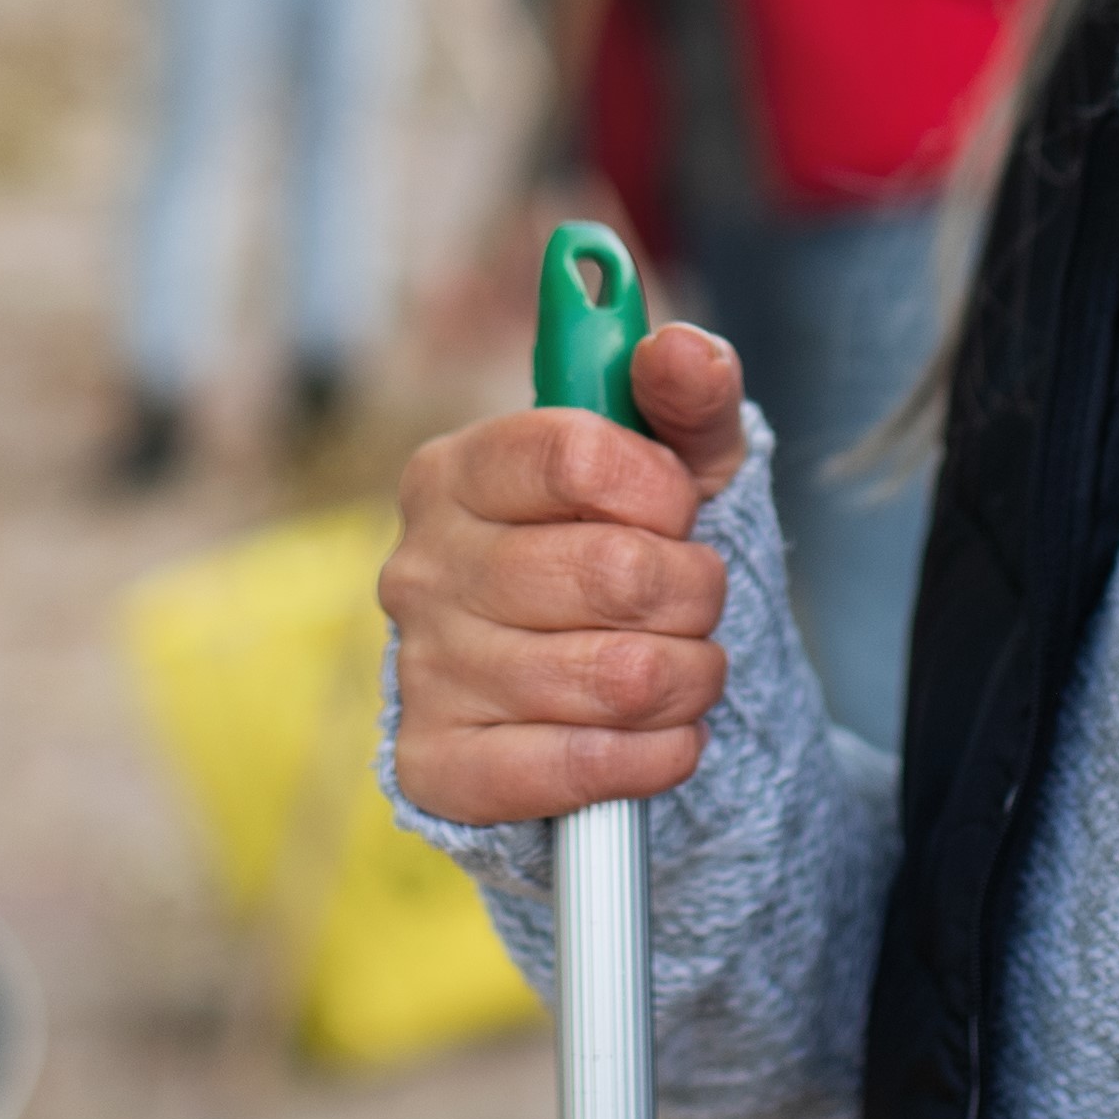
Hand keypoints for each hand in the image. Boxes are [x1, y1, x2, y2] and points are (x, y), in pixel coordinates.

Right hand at [379, 322, 745, 825]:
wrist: (585, 692)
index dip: (660, 488)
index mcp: (457, 472)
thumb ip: (689, 396)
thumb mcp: (674, 466)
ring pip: (614, 678)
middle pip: (612, 572)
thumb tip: (683, 349)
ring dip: (690, 677)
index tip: (679, 510)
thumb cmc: (627, 555)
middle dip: (695, 591)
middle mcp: (421, 567)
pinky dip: (653, 757)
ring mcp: (422, 670)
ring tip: (687, 667)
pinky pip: (577, 769)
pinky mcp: (439, 767)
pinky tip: (665, 737)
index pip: (574, 457)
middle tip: (697, 600)